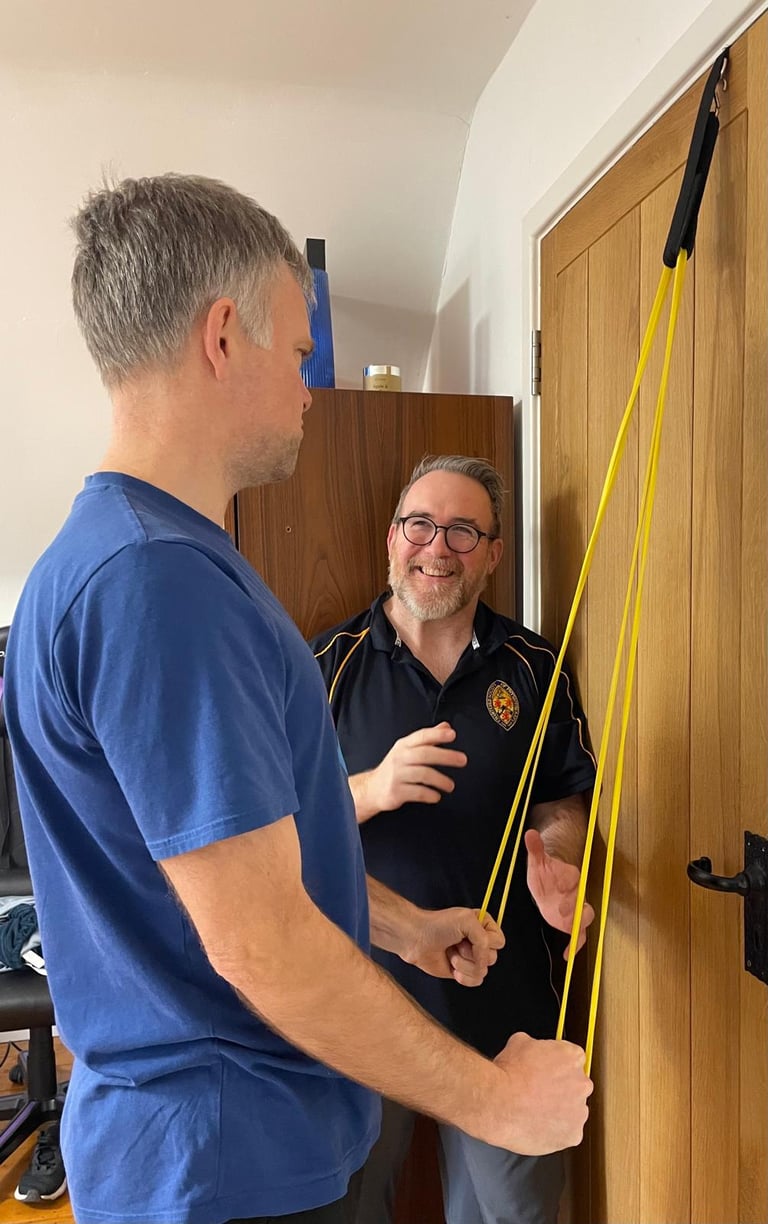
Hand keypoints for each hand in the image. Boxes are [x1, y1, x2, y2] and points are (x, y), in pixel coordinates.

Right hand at [351, 723, 466, 820]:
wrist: (372, 789)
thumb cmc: (395, 768)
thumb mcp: (408, 750)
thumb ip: (428, 739)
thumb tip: (446, 726)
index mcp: (404, 746)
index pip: (422, 736)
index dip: (437, 734)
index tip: (452, 734)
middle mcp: (400, 758)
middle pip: (425, 754)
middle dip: (446, 756)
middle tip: (462, 760)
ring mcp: (397, 775)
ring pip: (423, 774)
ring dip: (441, 780)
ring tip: (450, 785)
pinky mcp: (396, 792)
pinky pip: (418, 793)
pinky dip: (430, 795)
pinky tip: (436, 796)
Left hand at [404, 907, 504, 986]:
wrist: (416, 939)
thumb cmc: (437, 926)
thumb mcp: (466, 921)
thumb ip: (484, 939)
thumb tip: (486, 961)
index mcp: (483, 926)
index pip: (499, 941)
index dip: (487, 943)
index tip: (471, 937)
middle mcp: (479, 942)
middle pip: (492, 958)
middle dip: (472, 953)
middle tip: (457, 943)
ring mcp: (471, 958)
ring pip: (483, 971)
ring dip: (464, 964)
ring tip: (451, 953)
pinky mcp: (463, 972)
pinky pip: (476, 981)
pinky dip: (463, 976)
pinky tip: (452, 968)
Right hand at [490, 1032, 591, 1153]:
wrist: (500, 1103)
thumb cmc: (508, 1075)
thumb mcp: (519, 1042)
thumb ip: (535, 1045)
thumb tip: (531, 1048)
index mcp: (572, 1057)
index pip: (573, 1058)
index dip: (557, 1065)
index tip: (547, 1072)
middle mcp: (581, 1084)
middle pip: (576, 1086)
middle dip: (561, 1089)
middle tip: (539, 1093)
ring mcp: (579, 1112)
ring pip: (573, 1112)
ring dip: (559, 1111)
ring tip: (535, 1112)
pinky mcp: (572, 1136)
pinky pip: (568, 1134)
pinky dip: (555, 1132)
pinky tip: (537, 1126)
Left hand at [524, 828, 593, 955]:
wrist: (549, 885)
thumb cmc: (545, 873)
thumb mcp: (537, 861)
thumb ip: (536, 849)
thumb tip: (529, 833)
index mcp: (570, 877)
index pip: (573, 877)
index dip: (568, 881)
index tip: (560, 883)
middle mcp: (577, 894)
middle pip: (583, 901)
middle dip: (575, 907)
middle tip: (563, 912)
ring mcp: (577, 910)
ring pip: (585, 918)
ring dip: (578, 925)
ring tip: (571, 932)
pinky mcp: (573, 923)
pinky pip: (579, 936)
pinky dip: (575, 946)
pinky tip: (566, 956)